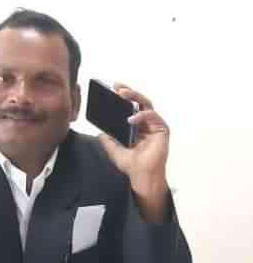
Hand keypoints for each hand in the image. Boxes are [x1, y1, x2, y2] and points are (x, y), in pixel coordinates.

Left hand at [98, 83, 169, 221]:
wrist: (142, 176)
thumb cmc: (132, 164)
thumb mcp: (114, 150)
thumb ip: (107, 139)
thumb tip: (99, 131)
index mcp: (136, 126)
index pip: (130, 107)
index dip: (123, 97)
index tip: (112, 88)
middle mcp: (146, 123)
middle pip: (139, 102)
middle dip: (128, 92)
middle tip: (117, 86)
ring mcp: (155, 125)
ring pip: (146, 104)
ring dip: (134, 97)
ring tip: (123, 94)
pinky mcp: (162, 129)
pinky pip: (152, 116)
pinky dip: (141, 115)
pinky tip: (131, 119)